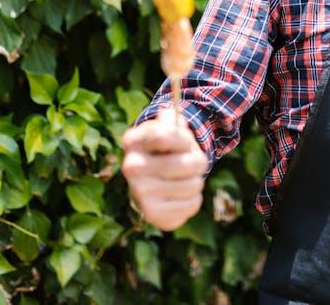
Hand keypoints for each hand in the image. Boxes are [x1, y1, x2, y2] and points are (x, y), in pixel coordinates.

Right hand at [121, 110, 207, 230]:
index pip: (167, 136)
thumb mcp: (168, 127)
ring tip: (185, 179)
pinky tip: (180, 196)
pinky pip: (192, 204)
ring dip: (197, 181)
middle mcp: (130, 166)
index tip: (183, 141)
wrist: (153, 178)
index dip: (185, 139)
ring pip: (194, 185)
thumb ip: (172, 118)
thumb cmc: (167, 148)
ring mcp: (139, 193)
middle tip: (191, 163)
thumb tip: (170, 114)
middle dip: (198, 161)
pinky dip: (193, 199)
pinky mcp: (152, 214)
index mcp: (133, 140)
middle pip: (188, 164)